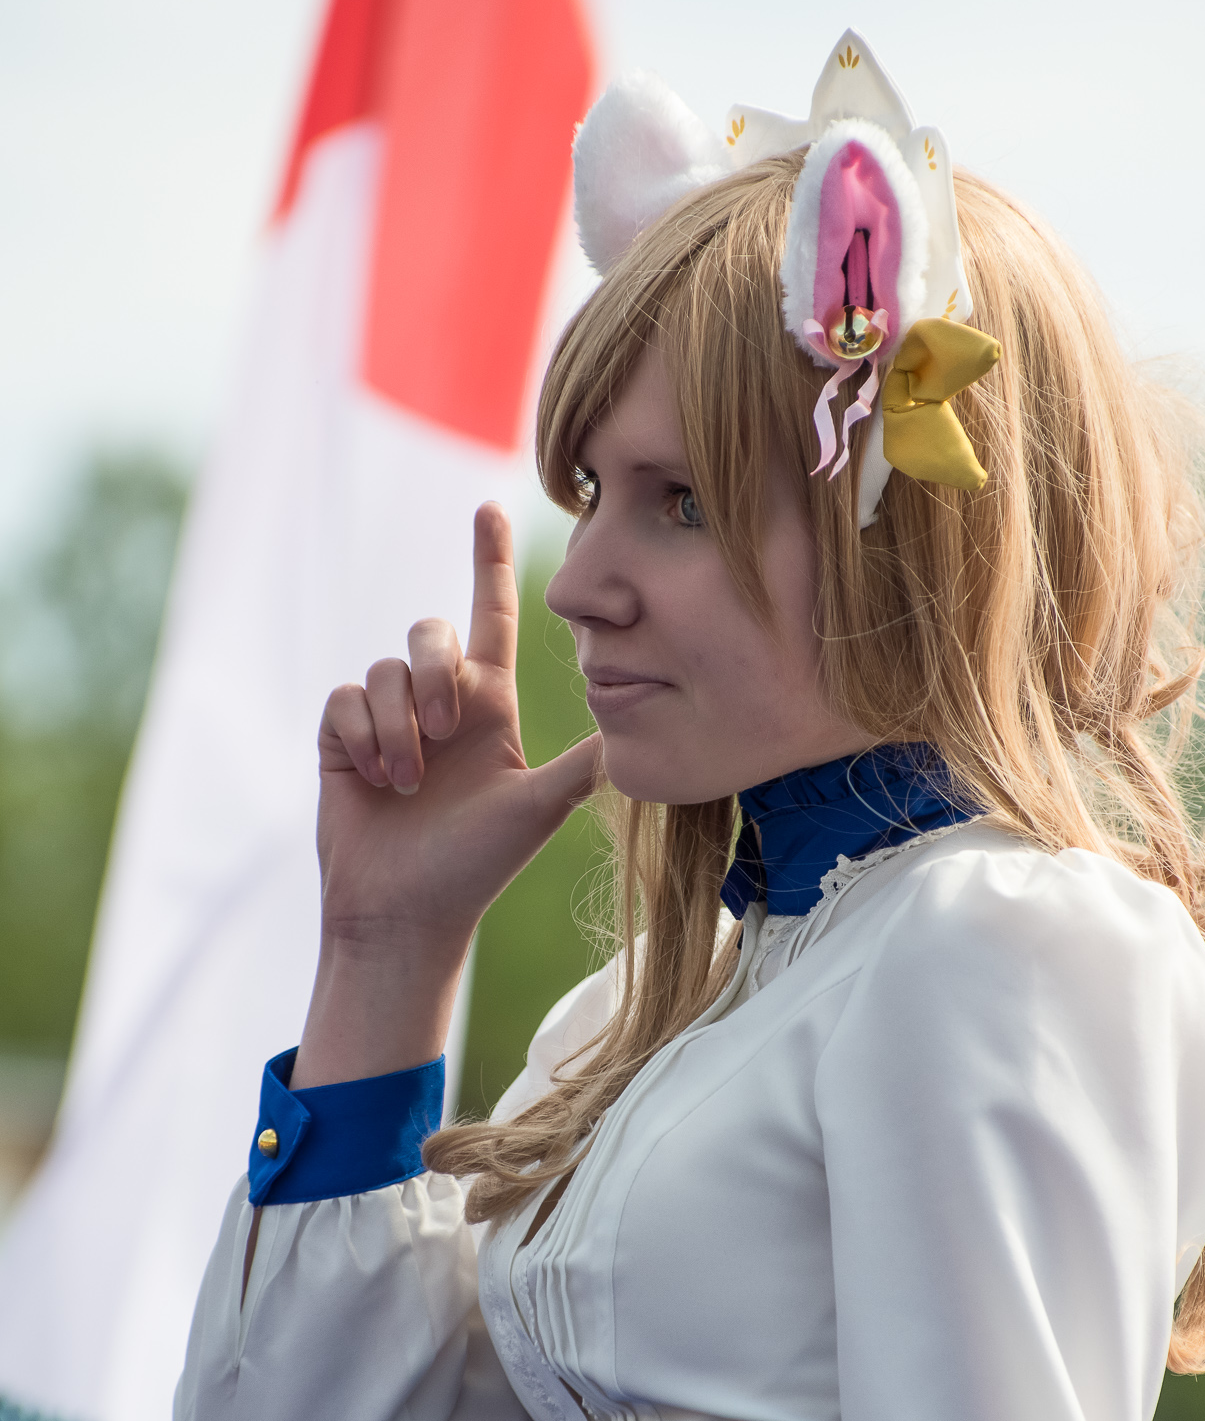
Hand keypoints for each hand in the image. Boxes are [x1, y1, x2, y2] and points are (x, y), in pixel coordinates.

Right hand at [292, 504, 600, 1085]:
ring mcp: (389, 720)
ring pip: (386, 667)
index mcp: (492, 708)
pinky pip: (347, 696)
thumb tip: (647, 723)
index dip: (489, 563)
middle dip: (435, 669)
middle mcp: (441, 704)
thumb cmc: (477, 868)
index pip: (492, 618)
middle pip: (431, 631)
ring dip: (401, 725)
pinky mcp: (342, 738)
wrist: (407, 914)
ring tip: (410, 782)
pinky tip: (378, 779)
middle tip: (448, 731)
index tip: (490, 507)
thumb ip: (586, 761)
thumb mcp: (540, 807)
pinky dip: (365, 736)